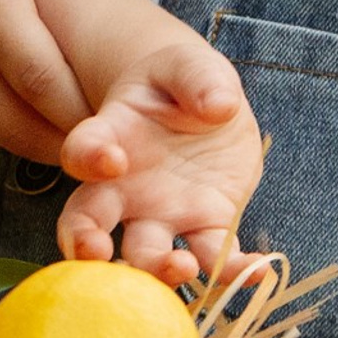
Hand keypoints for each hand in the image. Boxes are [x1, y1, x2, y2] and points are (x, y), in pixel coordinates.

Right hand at [56, 36, 263, 285]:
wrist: (208, 102)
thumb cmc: (184, 80)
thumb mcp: (189, 66)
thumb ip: (199, 78)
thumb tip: (218, 104)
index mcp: (112, 135)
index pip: (83, 150)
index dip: (87, 159)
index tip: (109, 161)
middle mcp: (126, 186)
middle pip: (89, 220)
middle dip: (85, 241)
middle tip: (96, 253)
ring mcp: (163, 213)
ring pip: (145, 254)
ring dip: (157, 269)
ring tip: (183, 266)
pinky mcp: (205, 226)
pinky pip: (213, 256)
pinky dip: (231, 271)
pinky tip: (254, 271)